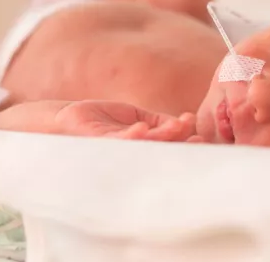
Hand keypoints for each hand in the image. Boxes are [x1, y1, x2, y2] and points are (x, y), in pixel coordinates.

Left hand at [53, 100, 199, 141]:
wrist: (68, 120)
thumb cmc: (102, 120)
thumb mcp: (136, 116)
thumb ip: (158, 120)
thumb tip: (183, 123)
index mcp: (144, 146)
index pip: (170, 146)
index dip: (186, 143)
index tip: (202, 136)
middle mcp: (133, 153)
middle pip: (162, 151)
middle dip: (181, 146)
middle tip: (198, 141)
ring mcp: (119, 151)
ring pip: (146, 147)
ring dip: (163, 138)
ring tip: (178, 128)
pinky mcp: (102, 144)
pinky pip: (121, 143)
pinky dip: (133, 137)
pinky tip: (142, 129)